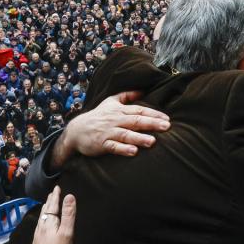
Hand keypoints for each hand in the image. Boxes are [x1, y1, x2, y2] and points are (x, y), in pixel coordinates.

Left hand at [27, 186, 76, 243]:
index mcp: (49, 224)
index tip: (56, 188)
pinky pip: (38, 230)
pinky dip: (41, 224)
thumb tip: (69, 196)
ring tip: (45, 207)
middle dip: (49, 202)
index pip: (52, 206)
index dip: (55, 197)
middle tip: (51, 194)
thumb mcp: (67, 233)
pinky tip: (40, 229)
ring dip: (44, 212)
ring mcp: (37, 239)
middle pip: (45, 212)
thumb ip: (68, 215)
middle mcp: (41, 230)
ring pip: (40, 221)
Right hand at [51, 91, 169, 166]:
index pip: (139, 111)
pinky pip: (113, 147)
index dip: (153, 114)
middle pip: (135, 121)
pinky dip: (123, 149)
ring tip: (152, 142)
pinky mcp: (101, 144)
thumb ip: (127, 96)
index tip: (167, 119)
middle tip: (166, 127)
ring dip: (139, 138)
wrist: (77, 130)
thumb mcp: (110, 102)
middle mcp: (115, 120)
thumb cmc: (98, 116)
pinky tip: (133, 152)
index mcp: (119, 111)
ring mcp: (108, 132)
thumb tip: (143, 91)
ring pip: (125, 135)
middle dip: (151, 124)